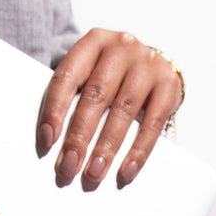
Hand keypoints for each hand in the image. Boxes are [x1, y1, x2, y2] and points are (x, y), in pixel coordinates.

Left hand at [36, 28, 183, 190]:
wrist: (152, 65)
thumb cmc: (112, 77)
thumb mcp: (90, 76)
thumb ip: (73, 99)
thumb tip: (56, 145)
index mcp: (93, 42)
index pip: (67, 76)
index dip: (54, 110)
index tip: (46, 142)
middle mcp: (121, 46)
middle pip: (96, 96)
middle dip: (79, 136)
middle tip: (68, 167)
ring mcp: (147, 63)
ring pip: (123, 110)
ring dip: (106, 147)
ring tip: (94, 174)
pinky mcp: (168, 83)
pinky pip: (153, 122)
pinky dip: (139, 150)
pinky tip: (126, 171)